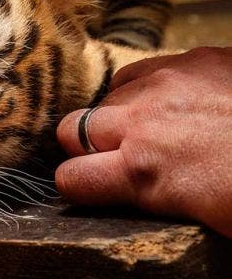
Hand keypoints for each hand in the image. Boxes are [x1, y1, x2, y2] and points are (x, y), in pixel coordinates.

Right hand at [55, 47, 231, 236]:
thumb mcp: (209, 219)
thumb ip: (158, 201)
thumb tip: (140, 198)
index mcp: (144, 173)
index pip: (70, 178)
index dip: (80, 187)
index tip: (94, 190)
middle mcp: (141, 124)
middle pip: (72, 130)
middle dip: (89, 148)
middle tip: (117, 160)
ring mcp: (164, 84)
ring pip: (105, 97)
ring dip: (118, 117)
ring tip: (151, 131)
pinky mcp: (192, 59)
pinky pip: (141, 71)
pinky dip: (145, 88)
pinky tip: (172, 103)